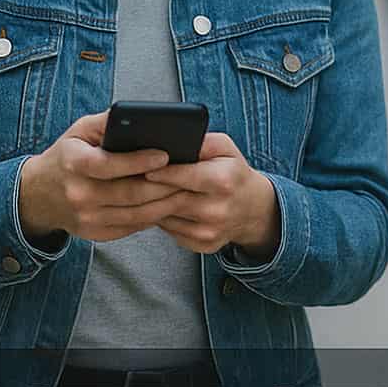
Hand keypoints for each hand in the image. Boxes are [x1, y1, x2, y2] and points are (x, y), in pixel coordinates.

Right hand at [18, 112, 180, 243]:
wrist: (38, 194)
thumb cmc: (67, 156)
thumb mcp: (80, 131)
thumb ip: (108, 121)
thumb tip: (140, 116)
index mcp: (73, 163)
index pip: (108, 165)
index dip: (138, 161)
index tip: (165, 155)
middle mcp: (78, 193)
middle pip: (130, 193)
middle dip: (164, 184)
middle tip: (189, 175)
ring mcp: (86, 217)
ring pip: (136, 214)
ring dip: (166, 203)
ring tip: (187, 190)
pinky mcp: (95, 233)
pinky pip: (132, 226)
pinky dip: (154, 217)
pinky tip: (169, 205)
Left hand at [144, 133, 280, 260]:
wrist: (252, 208)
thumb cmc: (233, 173)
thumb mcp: (224, 148)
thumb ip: (200, 142)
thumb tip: (172, 143)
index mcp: (223, 181)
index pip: (183, 177)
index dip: (161, 172)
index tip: (143, 168)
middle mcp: (217, 210)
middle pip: (169, 200)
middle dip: (148, 190)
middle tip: (135, 180)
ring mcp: (209, 231)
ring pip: (164, 217)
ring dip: (151, 205)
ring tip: (146, 193)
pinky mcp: (202, 244)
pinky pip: (169, 231)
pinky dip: (162, 219)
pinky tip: (162, 207)